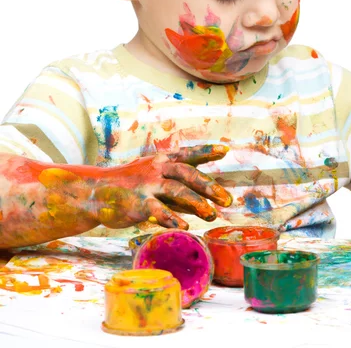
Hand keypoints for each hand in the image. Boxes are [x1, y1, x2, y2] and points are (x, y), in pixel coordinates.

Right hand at [92, 144, 232, 229]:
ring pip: (177, 190)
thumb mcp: (155, 180)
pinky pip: (158, 210)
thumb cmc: (131, 186)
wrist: (96, 192)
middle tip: (228, 200)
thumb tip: (206, 202)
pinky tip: (185, 226)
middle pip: (188, 173)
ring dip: (197, 203)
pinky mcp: (138, 202)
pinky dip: (172, 217)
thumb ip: (179, 190)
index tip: (225, 150)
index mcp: (163, 160)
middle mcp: (157, 169)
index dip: (207, 151)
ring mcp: (147, 184)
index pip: (188, 153)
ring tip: (212, 214)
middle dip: (210, 186)